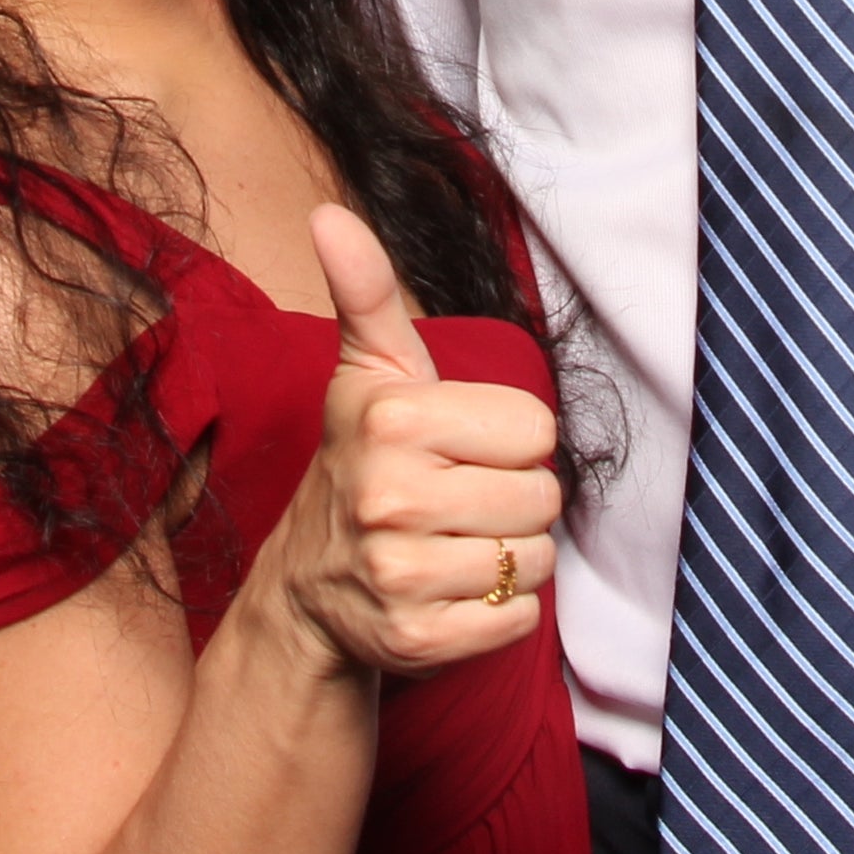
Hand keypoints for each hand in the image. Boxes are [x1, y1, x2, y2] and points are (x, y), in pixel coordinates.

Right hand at [262, 205, 560, 677]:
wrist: (310, 588)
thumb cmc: (363, 459)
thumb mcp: (369, 370)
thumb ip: (366, 289)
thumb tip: (329, 212)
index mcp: (393, 419)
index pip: (538, 429)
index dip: (508, 438)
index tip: (458, 446)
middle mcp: (392, 497)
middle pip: (543, 497)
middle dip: (513, 498)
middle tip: (457, 498)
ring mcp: (401, 575)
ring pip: (535, 560)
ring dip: (509, 556)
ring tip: (453, 543)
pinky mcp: (418, 640)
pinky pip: (519, 619)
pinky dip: (498, 611)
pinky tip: (450, 591)